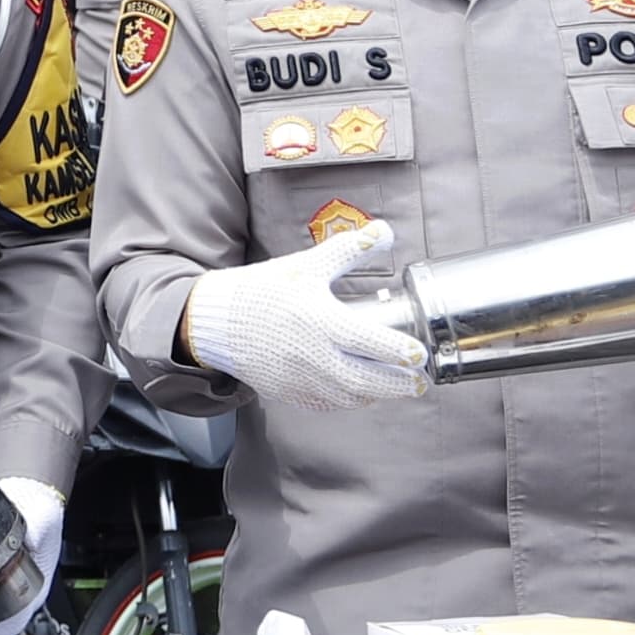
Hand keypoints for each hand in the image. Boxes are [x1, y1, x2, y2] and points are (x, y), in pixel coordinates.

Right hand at [180, 219, 422, 409]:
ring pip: (351, 396)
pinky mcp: (288, 392)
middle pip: (370, 380)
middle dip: (401, 384)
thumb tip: (384, 231)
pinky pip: (327, 404)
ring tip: (396, 389)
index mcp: (322, 321)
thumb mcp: (306, 264)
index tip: (419, 354)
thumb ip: (348, 249)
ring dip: (379, 395)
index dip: (403, 352)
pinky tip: (359, 393)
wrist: (214, 320)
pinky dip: (349, 401)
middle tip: (419, 382)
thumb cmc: (261, 290)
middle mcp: (314, 356)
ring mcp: (301, 378)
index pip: (375, 344)